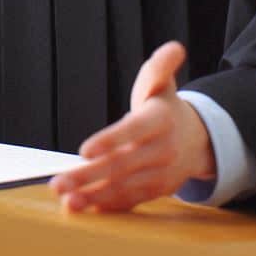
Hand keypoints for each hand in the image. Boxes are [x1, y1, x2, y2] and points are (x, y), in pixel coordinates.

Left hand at [50, 41, 215, 212]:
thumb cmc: (166, 107)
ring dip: (92, 195)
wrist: (196, 139)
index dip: (109, 141)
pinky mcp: (155, 191)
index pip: (133, 131)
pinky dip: (107, 205)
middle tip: (59, 182)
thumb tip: (175, 48)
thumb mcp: (162, 82)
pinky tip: (84, 207)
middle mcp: (162, 150)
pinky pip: (130, 200)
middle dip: (88, 176)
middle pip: (121, 164)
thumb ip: (161, 66)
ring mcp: (159, 174)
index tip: (84, 151)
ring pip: (123, 187)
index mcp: (160, 120)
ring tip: (66, 198)